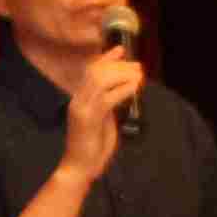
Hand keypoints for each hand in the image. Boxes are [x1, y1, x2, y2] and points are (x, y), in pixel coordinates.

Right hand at [58, 49, 147, 179]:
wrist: (79, 167)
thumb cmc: (92, 148)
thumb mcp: (102, 121)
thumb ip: (107, 105)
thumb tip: (121, 91)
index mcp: (79, 99)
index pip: (90, 71)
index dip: (106, 58)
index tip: (121, 49)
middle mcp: (78, 100)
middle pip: (96, 72)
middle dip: (118, 65)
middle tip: (138, 66)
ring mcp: (81, 108)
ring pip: (100, 81)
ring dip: (121, 75)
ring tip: (138, 76)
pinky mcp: (88, 119)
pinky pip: (106, 99)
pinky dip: (122, 90)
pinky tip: (133, 89)